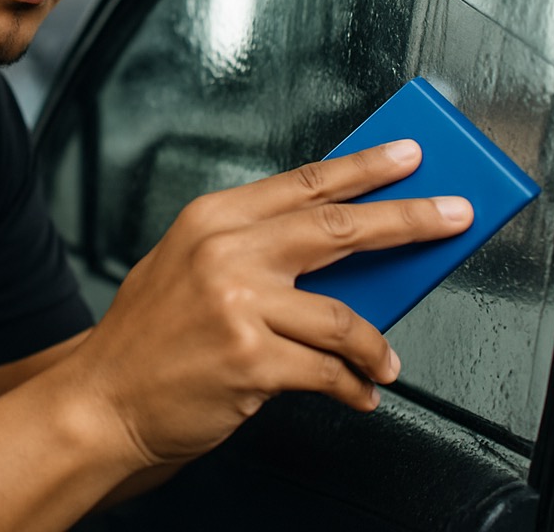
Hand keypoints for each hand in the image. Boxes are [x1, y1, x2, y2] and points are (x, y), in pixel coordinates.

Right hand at [64, 140, 472, 468]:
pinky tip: (357, 391)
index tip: (406, 156)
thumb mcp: (193, 269)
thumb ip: (260, 255)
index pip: (305, 182)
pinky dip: (353, 385)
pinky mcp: (250, 359)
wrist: (101, 398)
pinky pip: (329, 370)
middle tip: (452, 213)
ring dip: (376, 345)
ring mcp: (238, 303)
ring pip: (343, 314)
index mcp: (212, 219)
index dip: (364, 168)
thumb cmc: (148, 336)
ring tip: (384, 361)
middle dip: (407, 218)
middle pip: (338, 226)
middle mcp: (225, 251)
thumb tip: (341, 259)